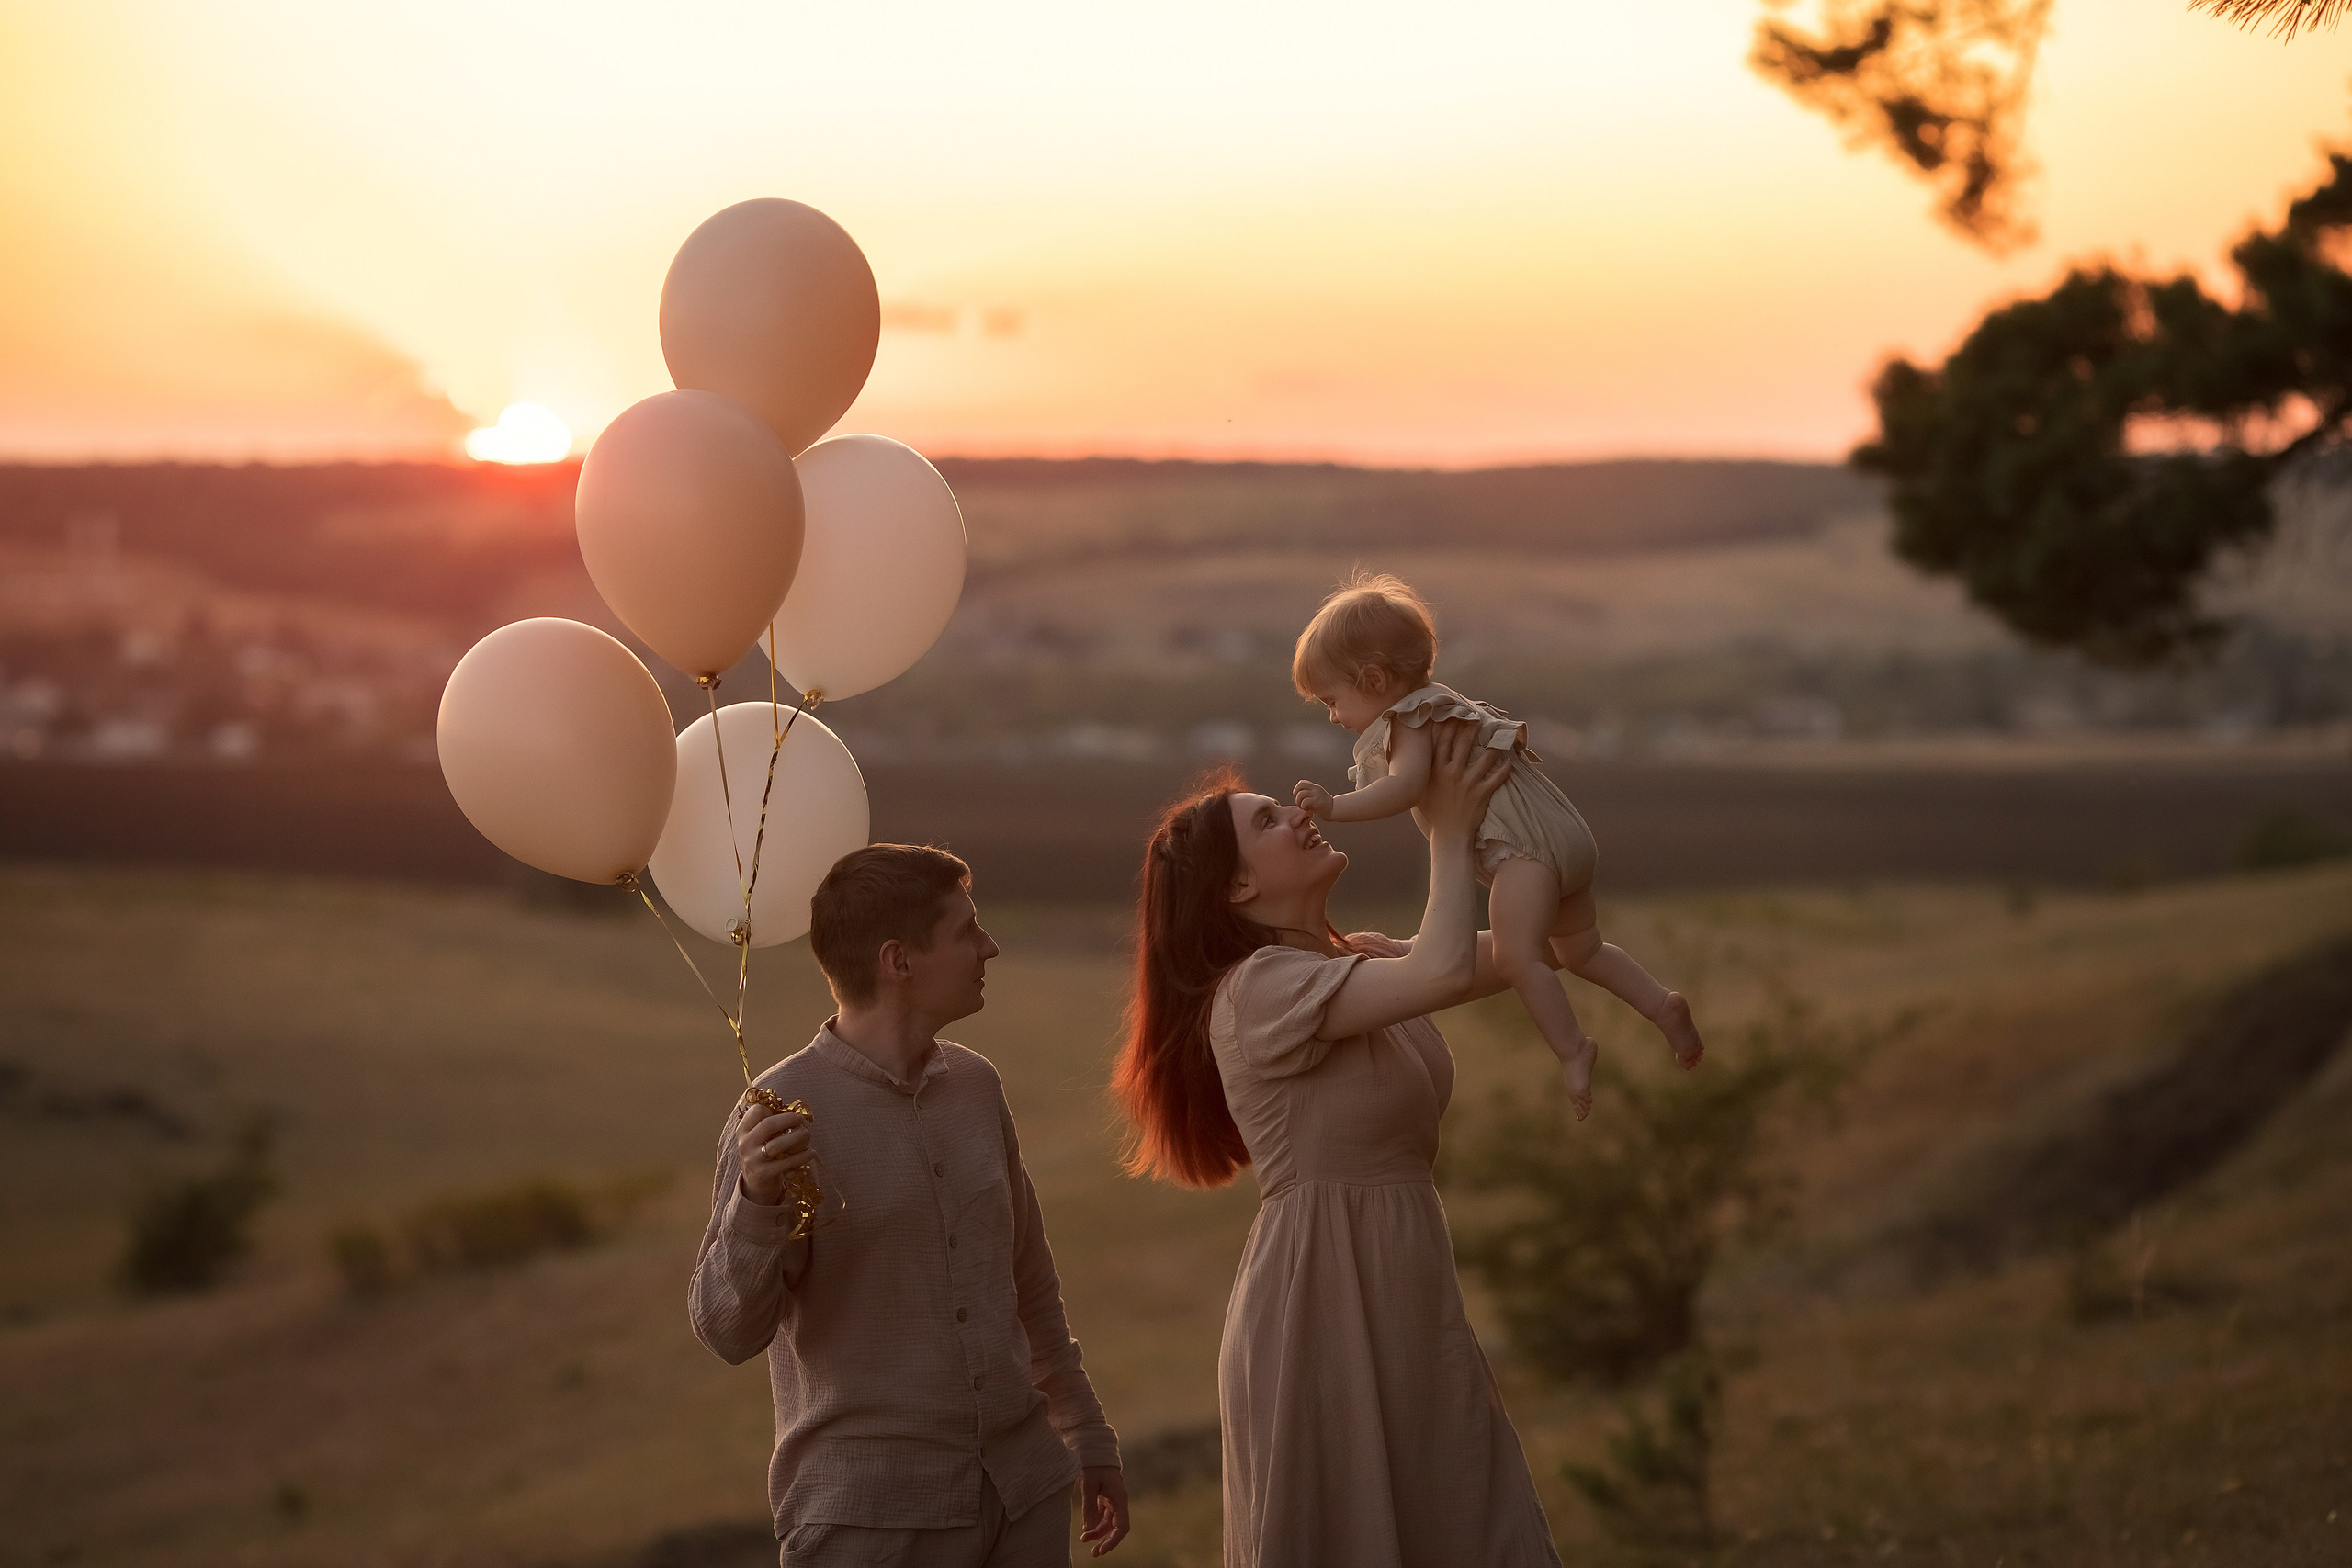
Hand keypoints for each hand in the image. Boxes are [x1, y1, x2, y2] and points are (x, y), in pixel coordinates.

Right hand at [733, 1100, 812, 1207]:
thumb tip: (793, 1112)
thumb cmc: (762, 1155)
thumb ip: (767, 1125)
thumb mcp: (757, 1139)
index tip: (782, 1111)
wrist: (755, 1185)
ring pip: (777, 1144)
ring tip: (807, 1134)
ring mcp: (753, 1159)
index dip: (771, 1108)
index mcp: (743, 1131)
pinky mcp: (764, 1173)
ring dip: (796, 1137)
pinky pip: (786, 1162)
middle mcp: (745, 1143)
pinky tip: (811, 1152)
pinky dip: (802, 1156)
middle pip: (767, 1125)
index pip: (755, 1111)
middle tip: (801, 1119)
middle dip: (788, 1119)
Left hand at [1079, 1466, 1129, 1555]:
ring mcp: (1112, 1499)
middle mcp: (1119, 1501)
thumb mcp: (1088, 1485)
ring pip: (1108, 1522)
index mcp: (1119, 1498)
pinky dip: (1095, 1522)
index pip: (1122, 1526)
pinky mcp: (1105, 1497)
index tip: (1101, 1549)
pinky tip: (1085, 1528)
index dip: (1113, 1541)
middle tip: (1094, 1553)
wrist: (1093, 1447)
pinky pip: (1102, 1515)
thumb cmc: (1092, 1464)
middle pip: (1116, 1527)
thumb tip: (1088, 1530)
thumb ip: (1089, 1508)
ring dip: (1098, 1532)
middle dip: (1105, 1540)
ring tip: (1084, 1539)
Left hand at [1293, 780, 1333, 817]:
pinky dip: (1303, 806)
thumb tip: (1298, 796)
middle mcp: (1315, 789)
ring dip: (1299, 802)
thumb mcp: (1316, 796)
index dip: (1297, 790)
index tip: (1300, 798)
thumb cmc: (1324, 806)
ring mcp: (1316, 795)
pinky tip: (1307, 809)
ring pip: (1301, 794)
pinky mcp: (1317, 802)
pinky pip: (1305, 801)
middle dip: (1296, 795)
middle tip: (1300, 802)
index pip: (1302, 783)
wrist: (1334, 810)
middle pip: (1300, 786)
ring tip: (1303, 807)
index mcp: (1314, 787)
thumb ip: (1309, 794)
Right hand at [1417, 719, 1509, 844]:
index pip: (1442, 742)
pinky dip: (1505, 768)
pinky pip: (1497, 777)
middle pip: (1464, 744)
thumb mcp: (1418, 792)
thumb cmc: (1432, 814)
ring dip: (1493, 746)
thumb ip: (1418, 775)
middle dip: (1471, 728)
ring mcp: (1468, 783)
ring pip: (1485, 757)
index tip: (1455, 716)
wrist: (1449, 835)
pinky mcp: (1482, 793)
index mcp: (1435, 771)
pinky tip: (1509, 762)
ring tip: (1499, 736)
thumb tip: (1411, 761)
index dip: (1449, 727)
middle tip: (1478, 718)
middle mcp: (1452, 773)